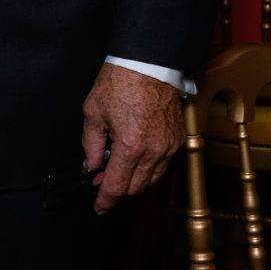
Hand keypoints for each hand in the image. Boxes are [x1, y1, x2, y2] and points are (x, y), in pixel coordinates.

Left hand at [81, 63, 183, 213]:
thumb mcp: (94, 112)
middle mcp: (154, 151)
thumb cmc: (121, 81)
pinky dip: (149, 169)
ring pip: (152, 180)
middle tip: (101, 181)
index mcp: (131, 146)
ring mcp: (169, 146)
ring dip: (134, 181)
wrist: (149, 62)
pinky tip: (136, 158)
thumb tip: (92, 164)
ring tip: (118, 170)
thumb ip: (92, 144)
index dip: (105, 200)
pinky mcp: (178, 139)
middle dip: (118, 190)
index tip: (98, 207)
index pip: (117, 186)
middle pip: (136, 188)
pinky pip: (163, 165)